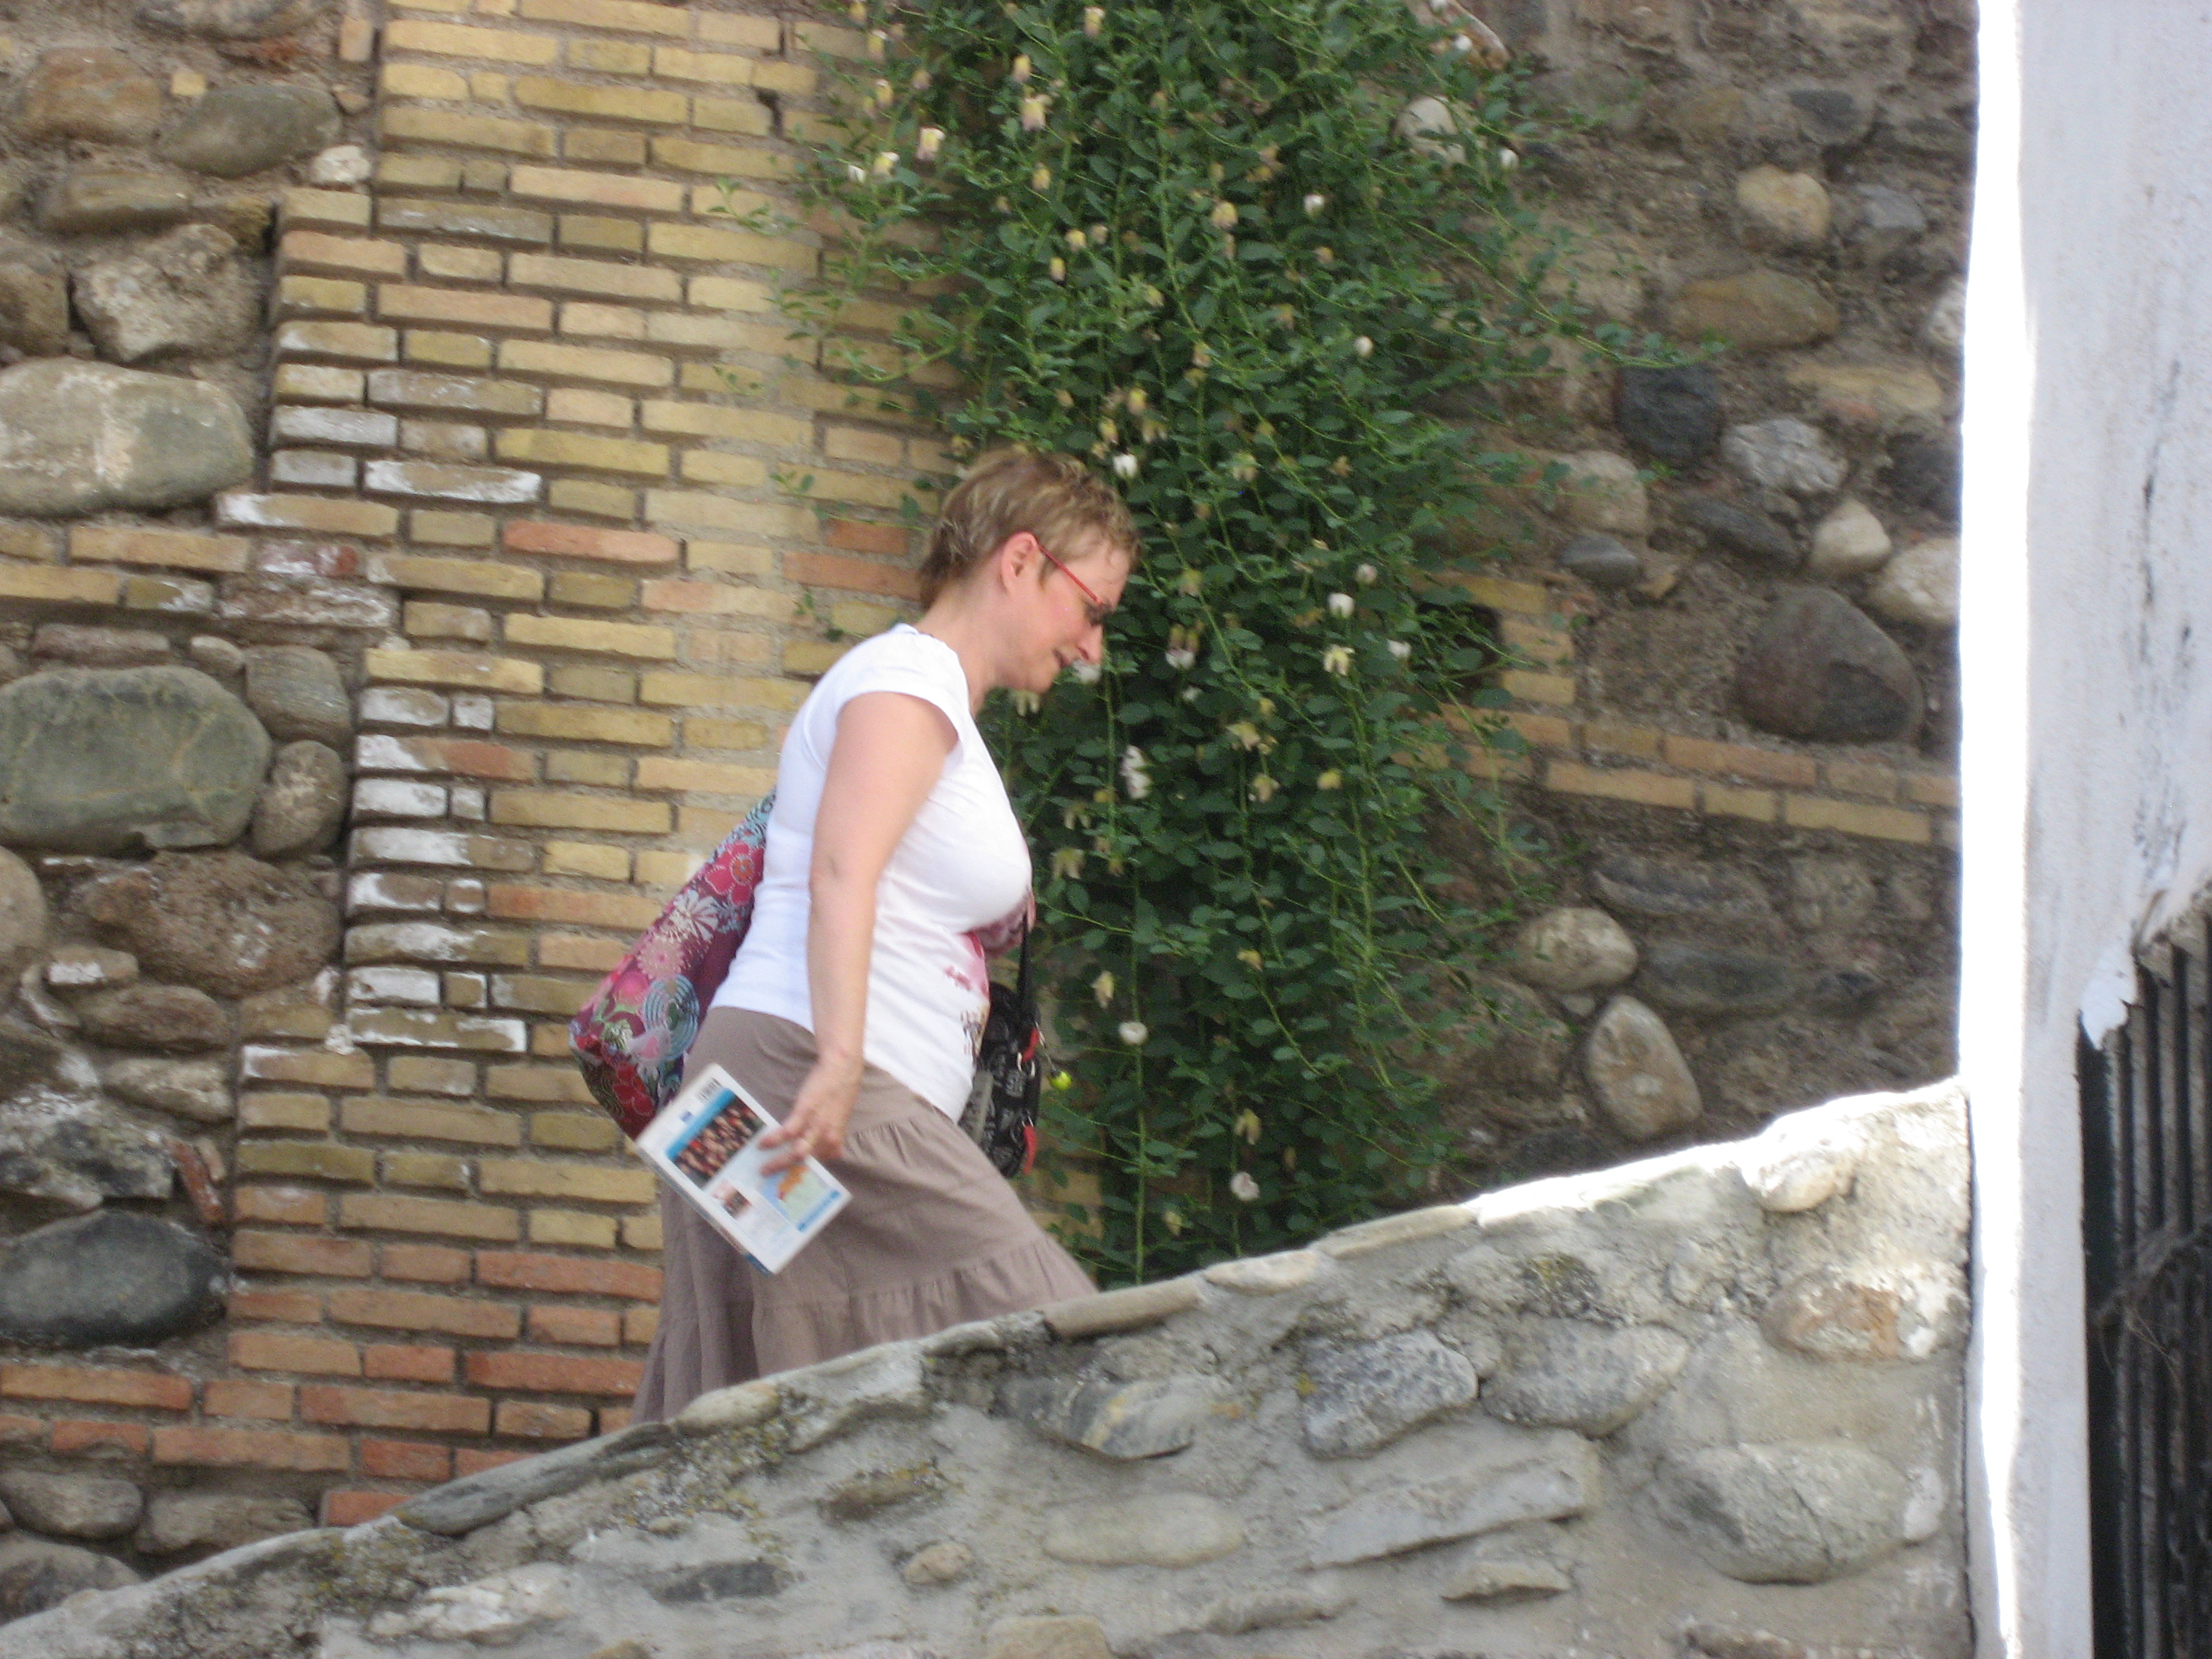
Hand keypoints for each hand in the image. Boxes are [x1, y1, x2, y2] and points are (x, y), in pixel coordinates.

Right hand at [757, 1056, 860, 1174]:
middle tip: (771, 1177)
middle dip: (787, 1172)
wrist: (842, 1069)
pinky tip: (762, 1144)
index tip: (792, 1177)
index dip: (806, 1172)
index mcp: (836, 1139)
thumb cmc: (840, 1092)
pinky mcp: (805, 1112)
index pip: (821, 1163)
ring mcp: (816, 1126)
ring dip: (778, 1163)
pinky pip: (787, 1132)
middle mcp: (827, 1137)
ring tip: (763, 1168)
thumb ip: (834, 1136)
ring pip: (796, 1153)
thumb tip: (834, 1153)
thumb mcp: (841, 1119)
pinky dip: (773, 1140)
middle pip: (805, 1162)